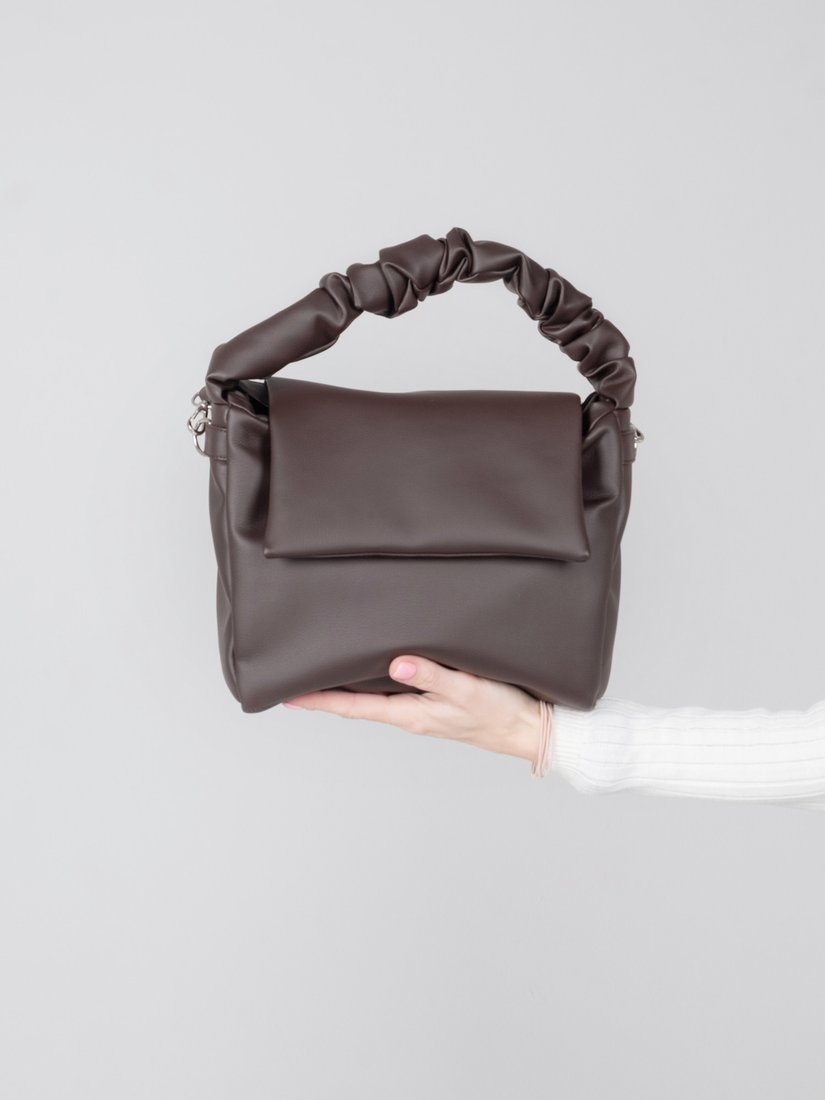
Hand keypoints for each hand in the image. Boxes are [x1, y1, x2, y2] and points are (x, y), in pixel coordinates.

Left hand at [282, 655, 547, 762]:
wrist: (531, 730)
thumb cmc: (502, 712)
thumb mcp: (467, 689)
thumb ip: (432, 675)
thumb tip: (395, 664)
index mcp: (411, 714)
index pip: (353, 708)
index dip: (319, 700)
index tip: (289, 696)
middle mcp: (411, 714)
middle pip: (357, 704)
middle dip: (326, 692)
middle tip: (296, 677)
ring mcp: (423, 710)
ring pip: (375, 697)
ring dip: (349, 687)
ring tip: (324, 670)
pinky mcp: (437, 704)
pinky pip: (396, 692)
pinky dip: (376, 681)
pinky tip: (374, 668)